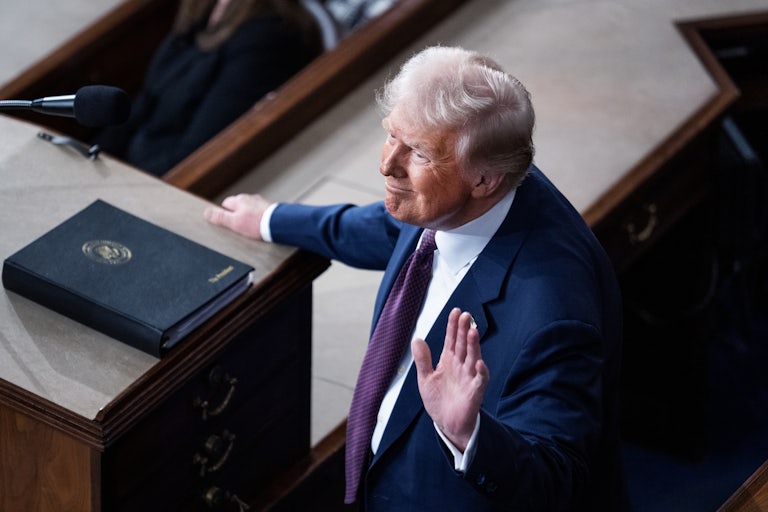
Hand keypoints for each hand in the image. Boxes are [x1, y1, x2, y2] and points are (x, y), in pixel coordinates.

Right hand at [203, 193, 270, 239]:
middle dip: (237, 215)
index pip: (225, 204)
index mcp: (238, 200)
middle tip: (240, 227)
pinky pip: (259, 212)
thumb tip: (206, 212)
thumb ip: (220, 217)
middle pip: (237, 206)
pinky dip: (258, 217)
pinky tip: (260, 225)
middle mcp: (248, 198)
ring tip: (251, 228)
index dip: (225, 215)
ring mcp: (259, 202)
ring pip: (249, 208)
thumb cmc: (256, 224)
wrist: (277, 224)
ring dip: (248, 216)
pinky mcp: (268, 207)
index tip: (227, 223)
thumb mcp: (234, 222)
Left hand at [412, 308, 488, 451]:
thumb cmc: (438, 400)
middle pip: (464, 344)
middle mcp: (461, 365)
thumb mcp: (425, 378)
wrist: (446, 423)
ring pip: (472, 357)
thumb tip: (417, 339)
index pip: (452, 339)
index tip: (455, 311)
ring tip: (472, 331)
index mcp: (449, 360)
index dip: (453, 326)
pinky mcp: (474, 391)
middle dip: (464, 330)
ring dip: (473, 345)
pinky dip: (480, 372)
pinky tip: (479, 363)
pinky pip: (480, 380)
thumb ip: (423, 359)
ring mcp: (469, 377)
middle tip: (465, 316)